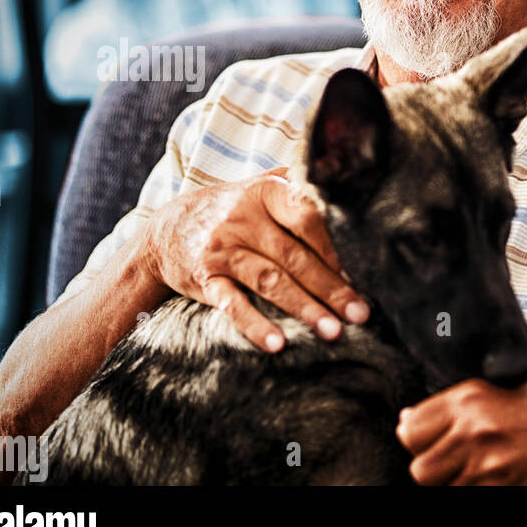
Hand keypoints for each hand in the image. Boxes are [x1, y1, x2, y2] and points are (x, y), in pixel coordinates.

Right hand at [141, 167, 368, 351]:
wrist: (166, 229)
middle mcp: (242, 219)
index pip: (306, 218)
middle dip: (330, 289)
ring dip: (304, 308)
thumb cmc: (231, 210)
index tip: (356, 277)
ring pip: (270, 281)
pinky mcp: (205, 278)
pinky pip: (232, 304)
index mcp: (264, 192)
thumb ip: (297, 184)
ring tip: (332, 331)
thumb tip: (345, 181)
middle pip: (294, 257)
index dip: (333, 250)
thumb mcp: (258, 187)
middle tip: (360, 315)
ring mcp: (222, 249)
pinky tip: (278, 344)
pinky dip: (255, 325)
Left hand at [396, 379, 526, 484]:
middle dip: (437, 469)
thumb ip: (458, 405)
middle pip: (420, 469)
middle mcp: (475, 428)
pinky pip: (470, 499)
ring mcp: (489, 464)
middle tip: (464, 462)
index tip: (437, 442)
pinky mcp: (504, 490)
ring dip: (460, 484)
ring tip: (490, 470)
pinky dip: (482, 493)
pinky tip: (504, 480)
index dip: (421, 440)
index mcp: (470, 397)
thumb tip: (409, 420)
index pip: (409, 430)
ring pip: (443, 490)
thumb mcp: (506, 393)